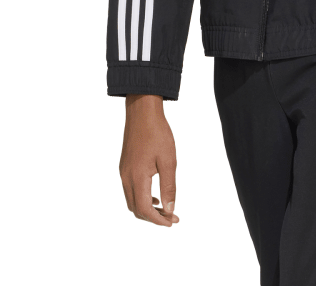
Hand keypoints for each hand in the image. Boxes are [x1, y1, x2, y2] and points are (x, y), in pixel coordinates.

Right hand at [120, 94, 178, 225]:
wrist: (142, 113)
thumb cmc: (158, 134)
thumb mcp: (169, 160)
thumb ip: (169, 186)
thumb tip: (169, 209)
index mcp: (137, 178)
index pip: (144, 209)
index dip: (158, 220)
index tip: (172, 222)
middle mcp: (126, 178)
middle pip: (136, 209)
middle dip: (153, 217)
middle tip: (171, 218)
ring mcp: (123, 173)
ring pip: (132, 201)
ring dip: (147, 209)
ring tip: (165, 209)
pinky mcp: (124, 167)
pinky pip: (130, 191)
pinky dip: (142, 198)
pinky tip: (155, 195)